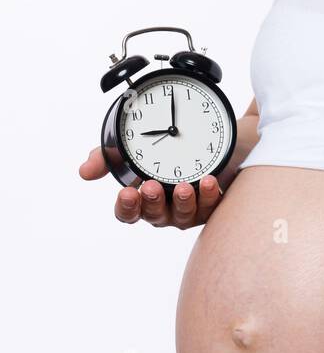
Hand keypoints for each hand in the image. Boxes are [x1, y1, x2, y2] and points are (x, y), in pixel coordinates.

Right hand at [78, 146, 226, 228]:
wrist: (210, 136)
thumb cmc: (167, 146)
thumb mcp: (133, 147)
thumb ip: (108, 157)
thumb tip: (84, 171)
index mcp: (142, 198)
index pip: (128, 213)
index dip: (127, 207)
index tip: (127, 193)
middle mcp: (163, 208)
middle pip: (154, 216)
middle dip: (152, 203)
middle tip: (152, 187)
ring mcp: (188, 209)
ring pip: (183, 215)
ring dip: (182, 202)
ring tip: (183, 186)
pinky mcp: (211, 203)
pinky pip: (210, 206)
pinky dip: (208, 195)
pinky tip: (208, 181)